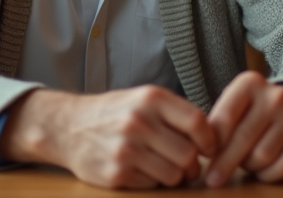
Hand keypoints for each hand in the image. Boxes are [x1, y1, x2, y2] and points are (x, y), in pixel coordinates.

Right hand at [0, 86, 216, 188]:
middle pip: (189, 155)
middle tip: (188, 165)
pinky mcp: (116, 174)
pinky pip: (152, 184)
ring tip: (163, 166)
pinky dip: (152, 181)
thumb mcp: (143, 99)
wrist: (69, 127)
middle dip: (193, 165)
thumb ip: (175, 113)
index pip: (197, 123)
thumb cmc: (115, 113)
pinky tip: (140, 169)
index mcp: (150, 98)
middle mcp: (139, 122)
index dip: (210, 140)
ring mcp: (126, 149)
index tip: (209, 148)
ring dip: (174, 175)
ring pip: (174, 174)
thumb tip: (213, 136)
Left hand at [205, 71, 282, 187]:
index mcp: (250, 83)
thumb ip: (217, 123)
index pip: (225, 117)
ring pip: (262, 156)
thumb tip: (200, 151)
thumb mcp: (233, 105)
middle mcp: (276, 96)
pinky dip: (268, 175)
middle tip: (213, 179)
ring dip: (248, 166)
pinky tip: (261, 170)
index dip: (213, 142)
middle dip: (225, 163)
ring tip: (244, 162)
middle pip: (243, 138)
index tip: (202, 158)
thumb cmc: (250, 110)